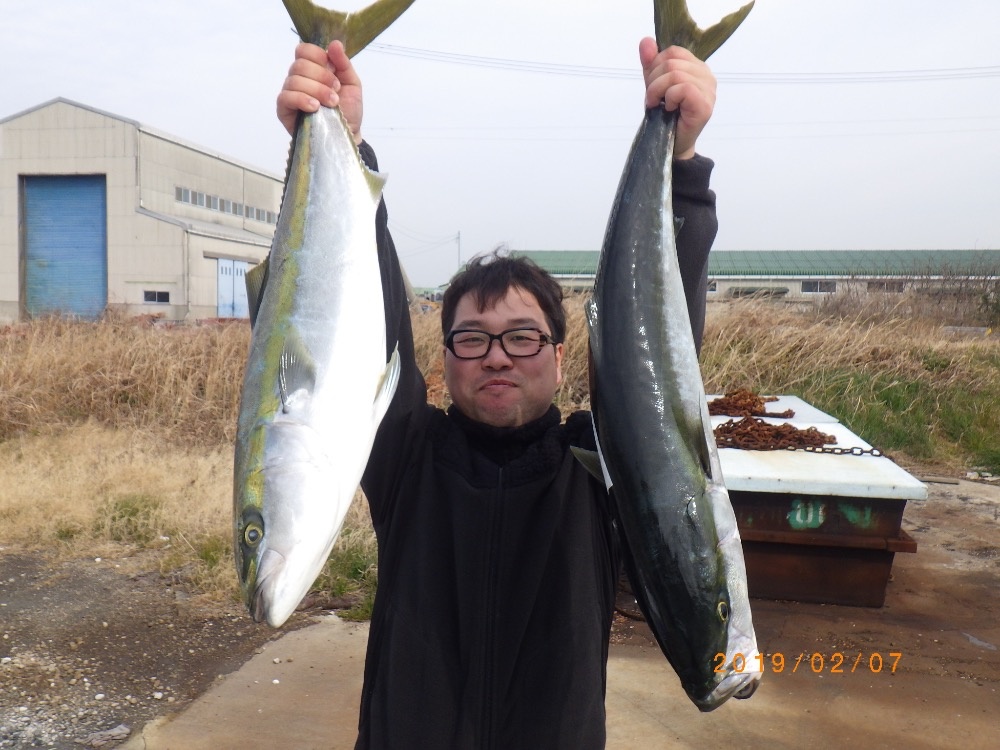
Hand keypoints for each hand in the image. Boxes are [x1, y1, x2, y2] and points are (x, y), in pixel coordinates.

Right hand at [276, 41, 363, 143]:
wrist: (347, 134)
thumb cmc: (348, 109)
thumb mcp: (352, 84)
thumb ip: (343, 63)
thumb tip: (335, 43)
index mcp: (313, 68)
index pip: (304, 50)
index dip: (318, 57)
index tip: (334, 70)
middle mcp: (298, 78)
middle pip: (300, 64)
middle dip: (322, 77)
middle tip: (336, 91)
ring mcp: (290, 93)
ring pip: (294, 80)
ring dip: (316, 90)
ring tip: (331, 103)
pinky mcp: (284, 109)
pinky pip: (285, 97)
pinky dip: (301, 99)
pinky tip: (314, 107)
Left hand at [639, 39, 716, 159]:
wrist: (672, 146)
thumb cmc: (665, 117)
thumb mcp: (654, 86)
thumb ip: (651, 64)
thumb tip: (646, 41)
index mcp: (696, 67)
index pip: (673, 52)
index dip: (655, 66)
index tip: (651, 86)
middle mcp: (706, 75)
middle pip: (672, 62)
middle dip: (654, 81)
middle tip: (653, 99)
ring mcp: (709, 90)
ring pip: (675, 74)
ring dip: (658, 91)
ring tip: (659, 105)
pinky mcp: (705, 104)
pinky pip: (683, 88)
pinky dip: (670, 98)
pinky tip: (670, 109)